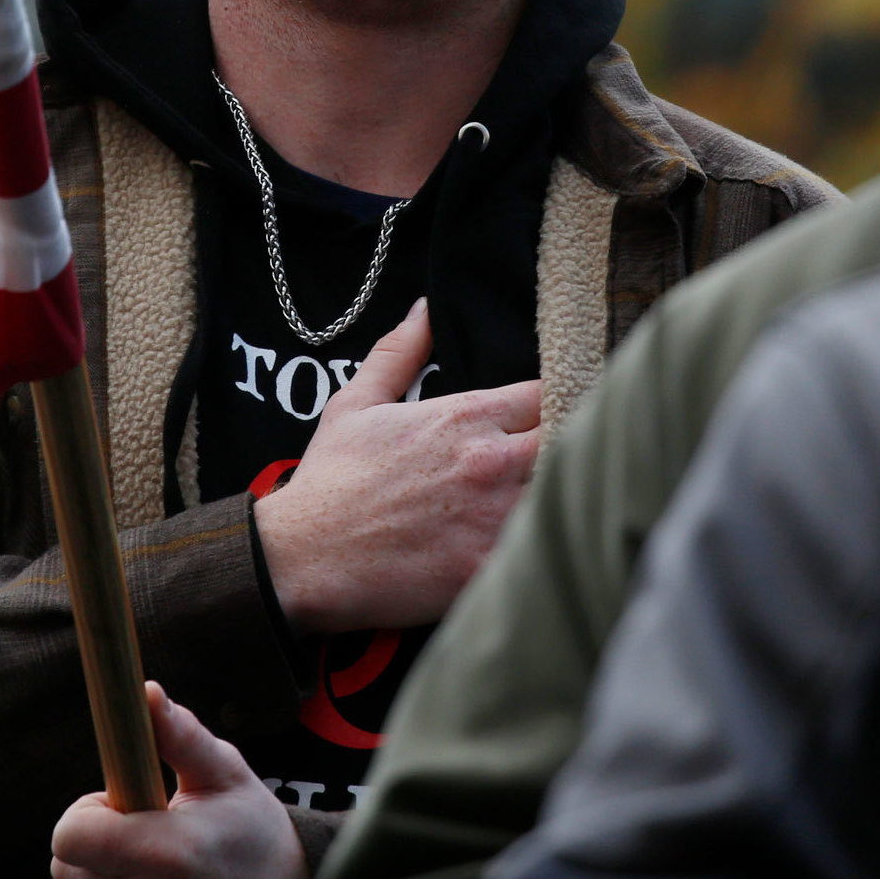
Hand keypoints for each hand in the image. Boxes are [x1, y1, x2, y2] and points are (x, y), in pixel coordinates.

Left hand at [49, 683, 305, 878]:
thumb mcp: (224, 772)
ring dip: (101, 871)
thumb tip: (145, 692)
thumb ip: (180, 735)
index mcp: (171, 853)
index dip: (87, 810)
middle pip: (64, 866)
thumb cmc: (252, 829)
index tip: (121, 800)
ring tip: (154, 860)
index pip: (70, 837)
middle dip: (92, 837)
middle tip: (140, 825)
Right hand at [253, 298, 541, 635]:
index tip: (549, 415)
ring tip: (554, 506)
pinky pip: (543, 551)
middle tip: (561, 461)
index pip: (549, 392)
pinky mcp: (491, 568)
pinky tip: (535, 552)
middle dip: (571, 446)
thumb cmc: (331, 482)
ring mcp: (496, 518)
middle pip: (573, 440)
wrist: (306, 558)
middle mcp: (491, 461)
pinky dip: (544, 548)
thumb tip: (425, 310)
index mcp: (466, 416)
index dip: (557, 401)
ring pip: (565, 496)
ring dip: (560, 497)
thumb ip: (398, 353)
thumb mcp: (355, 403)